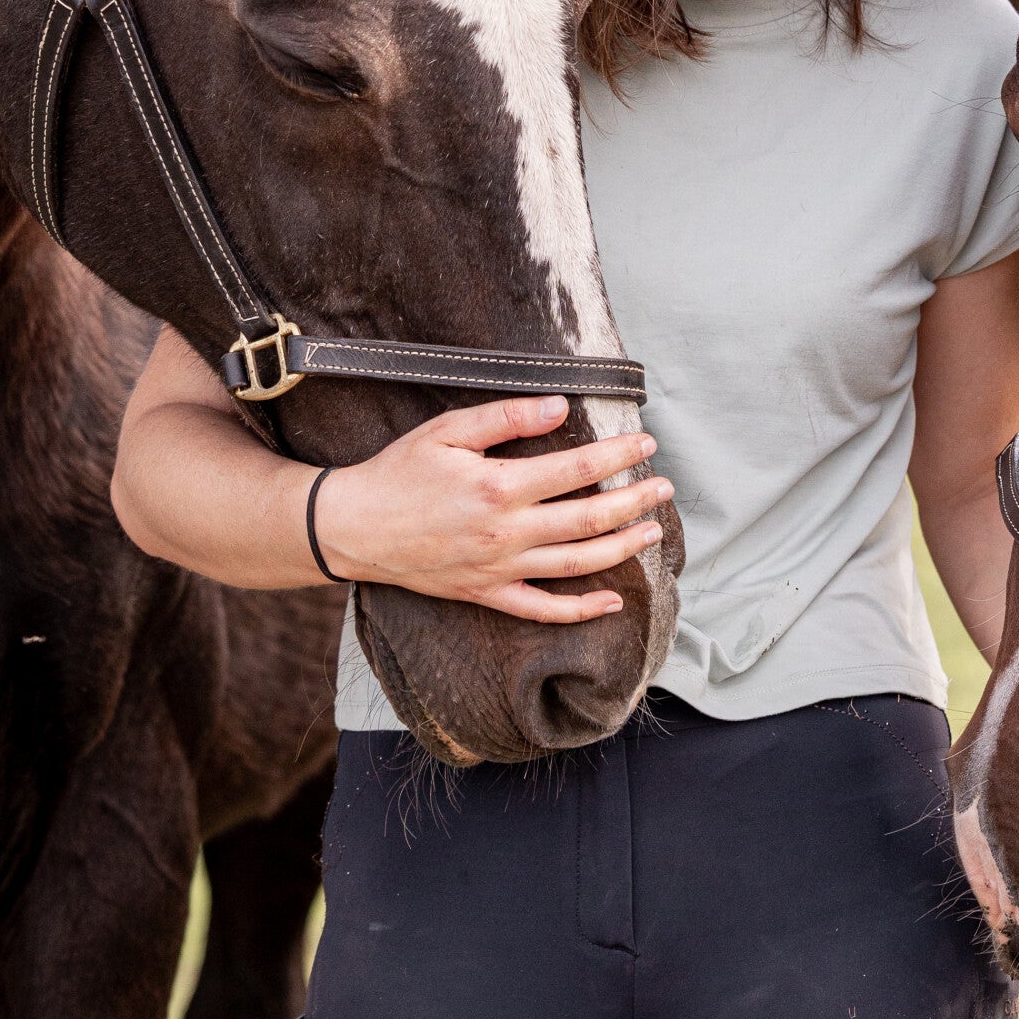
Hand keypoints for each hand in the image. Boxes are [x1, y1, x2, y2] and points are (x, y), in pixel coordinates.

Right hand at [314, 395, 670, 624]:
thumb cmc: (399, 472)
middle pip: (589, 519)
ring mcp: (500, 569)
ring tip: (653, 531)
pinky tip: (612, 601)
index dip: (619, 455)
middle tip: (665, 486)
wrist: (352, 527)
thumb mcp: (447, 430)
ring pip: (577, 564)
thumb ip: (507, 416)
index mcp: (499, 486)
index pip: (579, 469)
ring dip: (622, 548)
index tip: (647, 442)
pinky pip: (542, 610)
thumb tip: (561, 408)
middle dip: (635, 501)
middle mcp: (506, 533)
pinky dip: (580, 610)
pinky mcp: (487, 594)